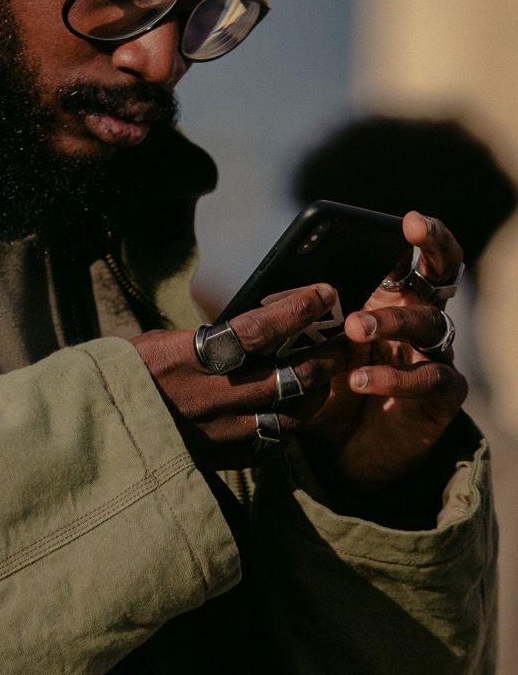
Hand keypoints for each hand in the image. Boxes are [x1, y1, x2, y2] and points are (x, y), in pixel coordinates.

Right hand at [132, 283, 350, 469]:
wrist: (94, 433)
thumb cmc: (123, 379)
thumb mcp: (156, 344)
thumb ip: (205, 338)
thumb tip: (251, 324)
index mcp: (190, 359)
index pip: (260, 330)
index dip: (298, 310)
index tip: (324, 294)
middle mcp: (210, 398)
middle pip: (290, 376)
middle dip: (325, 356)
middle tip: (342, 342)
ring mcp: (218, 434)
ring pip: (290, 415)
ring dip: (314, 394)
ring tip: (322, 380)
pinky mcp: (219, 460)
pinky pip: (270, 445)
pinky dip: (286, 427)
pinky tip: (287, 413)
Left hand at [297, 211, 467, 492]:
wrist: (345, 453)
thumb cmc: (320, 392)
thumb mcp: (297, 353)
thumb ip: (282, 322)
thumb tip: (232, 289)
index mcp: (386, 298)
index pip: (409, 256)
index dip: (419, 234)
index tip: (404, 221)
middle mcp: (417, 319)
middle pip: (438, 274)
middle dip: (427, 252)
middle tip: (406, 236)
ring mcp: (434, 353)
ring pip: (428, 324)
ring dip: (391, 321)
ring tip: (353, 328)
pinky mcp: (442, 394)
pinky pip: (430, 378)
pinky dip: (395, 377)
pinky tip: (362, 379)